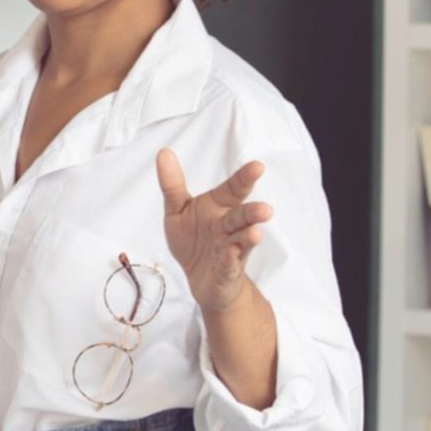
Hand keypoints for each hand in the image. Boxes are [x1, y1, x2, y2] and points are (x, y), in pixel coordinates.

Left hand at [155, 148, 272, 312]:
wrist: (201, 278)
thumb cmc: (193, 239)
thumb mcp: (177, 210)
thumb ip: (172, 185)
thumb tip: (164, 152)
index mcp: (219, 206)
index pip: (234, 189)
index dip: (245, 178)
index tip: (257, 166)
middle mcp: (229, 226)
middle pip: (242, 216)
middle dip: (254, 212)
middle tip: (266, 209)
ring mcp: (231, 249)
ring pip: (242, 241)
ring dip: (249, 237)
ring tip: (255, 233)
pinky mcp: (226, 270)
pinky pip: (229, 264)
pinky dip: (231, 259)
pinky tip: (232, 254)